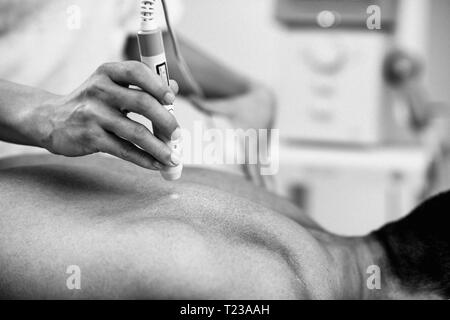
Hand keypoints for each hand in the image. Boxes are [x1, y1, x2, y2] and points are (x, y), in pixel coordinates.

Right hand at [27, 61, 180, 169]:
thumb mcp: (111, 86)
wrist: (51, 119)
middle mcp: (99, 90)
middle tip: (178, 134)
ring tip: (173, 157)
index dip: (158, 84)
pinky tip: (156, 164)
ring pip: (136, 131)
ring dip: (159, 147)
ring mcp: (93, 114)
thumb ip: (141, 86)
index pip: (137, 71)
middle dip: (166, 121)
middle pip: (142, 103)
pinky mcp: (90, 137)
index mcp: (108, 72)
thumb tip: (174, 87)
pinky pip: (124, 150)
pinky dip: (144, 159)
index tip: (172, 98)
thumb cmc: (91, 102)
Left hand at [190, 83, 276, 189]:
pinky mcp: (266, 150)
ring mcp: (262, 147)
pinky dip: (270, 179)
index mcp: (244, 136)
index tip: (250, 183)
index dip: (248, 170)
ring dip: (268, 184)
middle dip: (260, 183)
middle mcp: (255, 144)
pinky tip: (274, 193)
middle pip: (256, 167)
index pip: (245, 156)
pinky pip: (267, 167)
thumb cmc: (239, 104)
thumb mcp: (225, 105)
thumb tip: (191, 98)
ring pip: (264, 169)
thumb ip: (206, 105)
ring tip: (273, 200)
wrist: (265, 100)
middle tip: (264, 199)